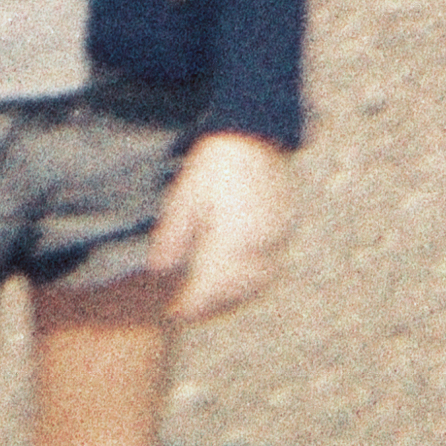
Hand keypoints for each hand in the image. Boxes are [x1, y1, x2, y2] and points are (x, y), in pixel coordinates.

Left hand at [146, 131, 294, 323]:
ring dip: (232, 299)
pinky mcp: (286, 229)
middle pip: (234, 292)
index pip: (210, 288)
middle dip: (210, 307)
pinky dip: (250, 281)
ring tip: (208, 302)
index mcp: (233, 237)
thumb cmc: (214, 162)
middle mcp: (260, 244)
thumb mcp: (185, 196)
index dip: (191, 305)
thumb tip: (159, 272)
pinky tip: (233, 279)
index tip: (173, 313)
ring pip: (255, 285)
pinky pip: (269, 268)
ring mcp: (277, 238)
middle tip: (187, 312)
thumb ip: (173, 237)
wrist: (253, 131)